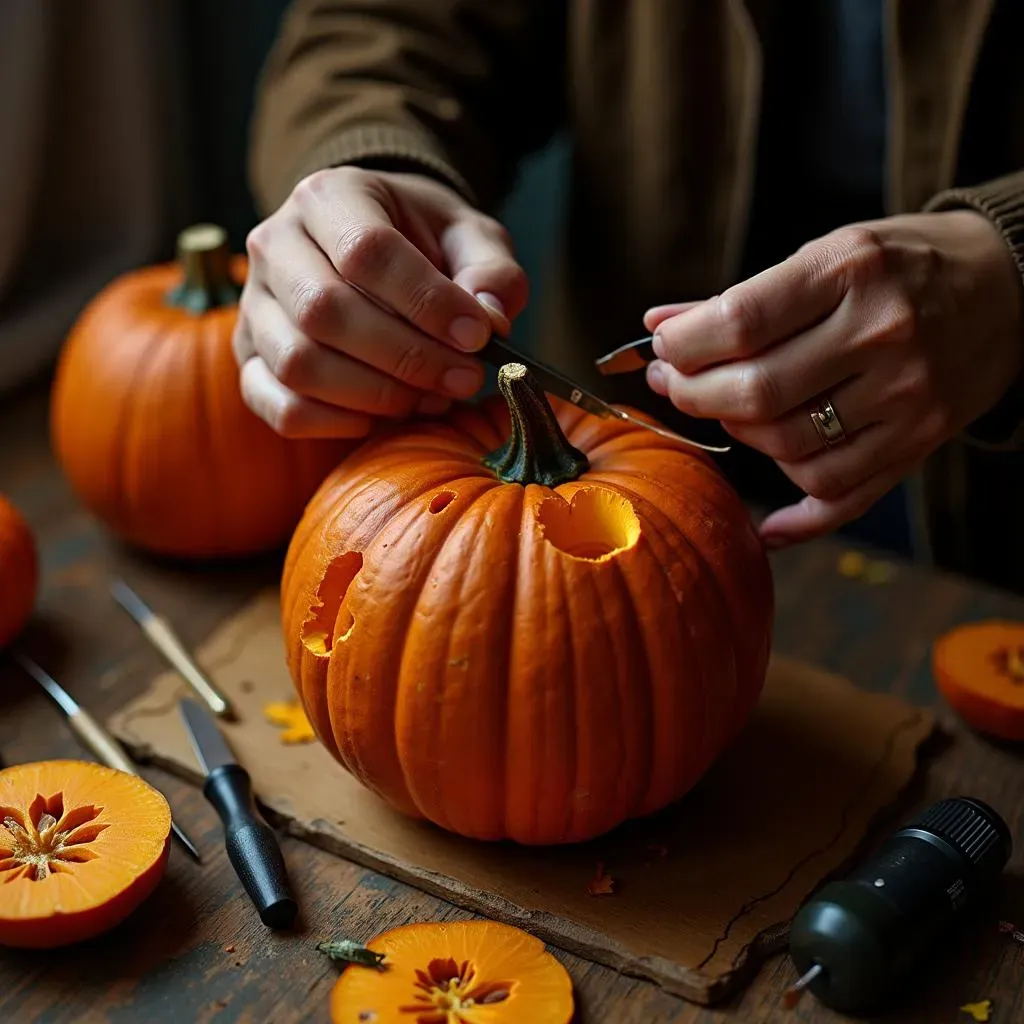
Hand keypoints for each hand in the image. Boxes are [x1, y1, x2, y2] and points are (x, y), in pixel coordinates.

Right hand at [233, 167, 526, 436]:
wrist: (371, 250)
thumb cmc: (424, 244)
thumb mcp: (469, 238)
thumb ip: (491, 271)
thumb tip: (490, 319)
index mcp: (327, 196)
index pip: (366, 251)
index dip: (426, 302)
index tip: (478, 336)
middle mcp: (274, 245)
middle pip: (325, 312)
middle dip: (406, 357)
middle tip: (463, 379)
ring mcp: (254, 306)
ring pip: (298, 363)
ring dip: (374, 394)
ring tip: (429, 398)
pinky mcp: (250, 359)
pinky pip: (278, 406)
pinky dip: (334, 423)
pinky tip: (380, 416)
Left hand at [645, 212, 1023, 545]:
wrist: (1009, 286)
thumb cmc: (900, 267)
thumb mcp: (827, 255)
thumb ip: (744, 297)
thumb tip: (659, 323)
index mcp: (852, 272)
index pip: (740, 322)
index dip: (684, 345)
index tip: (665, 347)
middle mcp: (883, 335)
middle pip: (756, 391)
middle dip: (694, 393)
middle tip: (676, 383)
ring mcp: (906, 396)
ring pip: (786, 444)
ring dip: (736, 433)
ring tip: (724, 409)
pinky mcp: (918, 442)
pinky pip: (837, 493)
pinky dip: (791, 515)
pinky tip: (763, 520)